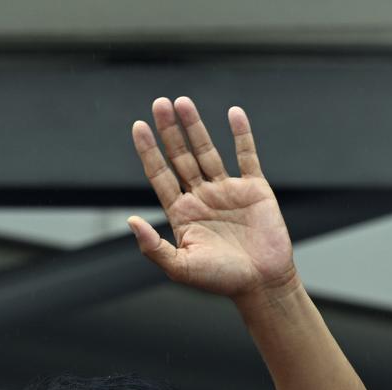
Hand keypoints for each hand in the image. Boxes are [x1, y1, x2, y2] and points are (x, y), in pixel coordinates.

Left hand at [128, 97, 297, 301]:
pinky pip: (246, 156)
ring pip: (207, 151)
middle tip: (159, 103)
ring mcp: (227, 191)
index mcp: (181, 213)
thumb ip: (153, 246)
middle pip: (180, 156)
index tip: (138, 127)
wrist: (261, 284)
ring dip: (195, 127)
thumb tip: (130, 221)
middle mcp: (200, 197)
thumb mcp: (179, 267)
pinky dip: (241, 135)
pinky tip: (233, 113)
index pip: (160, 175)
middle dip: (169, 130)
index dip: (149, 151)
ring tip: (182, 102)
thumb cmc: (220, 281)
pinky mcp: (254, 189)